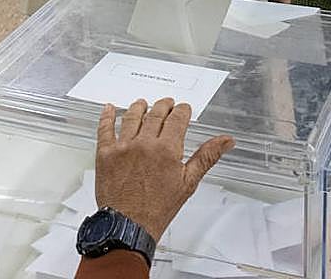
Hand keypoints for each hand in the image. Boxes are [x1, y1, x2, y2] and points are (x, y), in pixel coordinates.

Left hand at [94, 99, 233, 241]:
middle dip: (164, 106)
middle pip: (156, 113)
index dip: (182, 110)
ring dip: (139, 107)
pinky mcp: (105, 154)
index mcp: (167, 149)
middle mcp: (144, 143)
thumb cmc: (157, 209)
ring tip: (143, 104)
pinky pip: (105, 128)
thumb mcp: (188, 183)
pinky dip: (107, 116)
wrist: (128, 226)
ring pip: (132, 117)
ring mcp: (123, 147)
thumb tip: (225, 141)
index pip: (177, 118)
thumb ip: (207, 156)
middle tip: (167, 104)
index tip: (184, 109)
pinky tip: (110, 109)